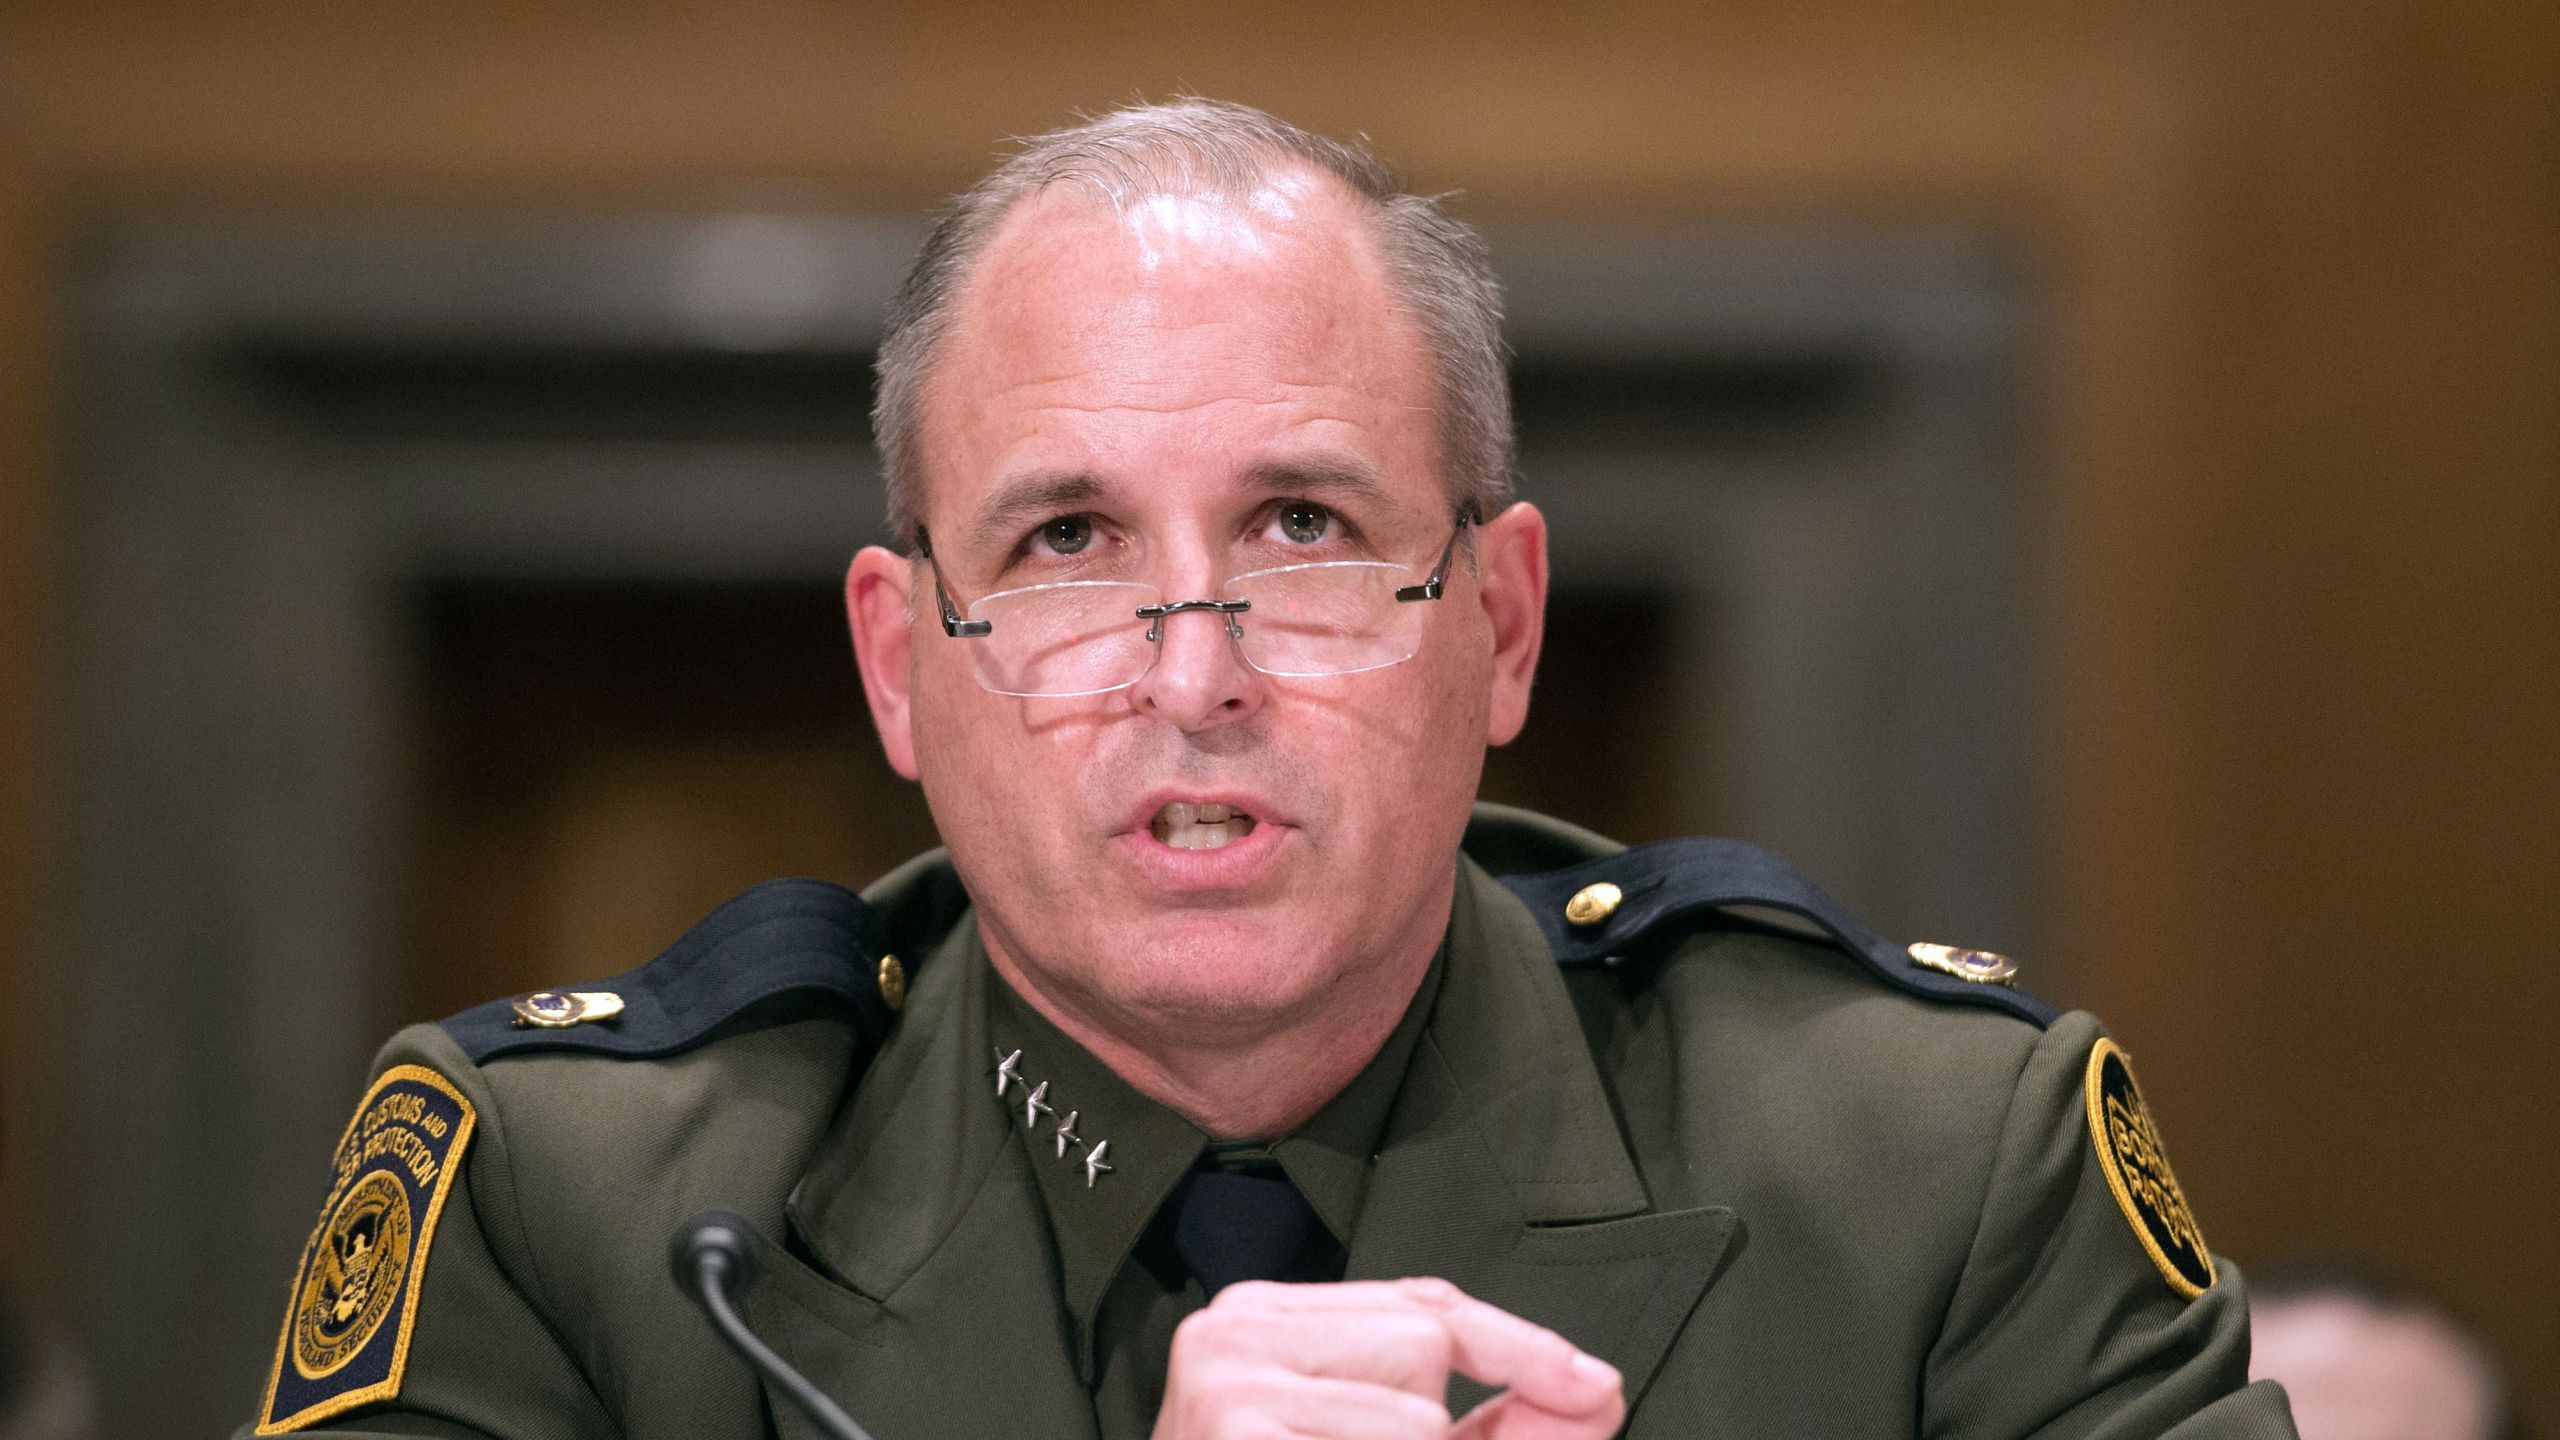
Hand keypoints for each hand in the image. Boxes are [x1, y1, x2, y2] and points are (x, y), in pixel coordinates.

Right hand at [1152, 1277, 1624, 1439]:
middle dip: (1448, 1429)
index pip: (1422, 1303)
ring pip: (1413, 1417)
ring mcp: (1226, 1371)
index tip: (1600, 1388)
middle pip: (1423, 1342)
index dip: (1521, 1346)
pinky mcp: (1233, 1422)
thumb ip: (1487, 1432)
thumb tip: (1595, 1394)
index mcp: (1267, 1321)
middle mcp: (1237, 1323)